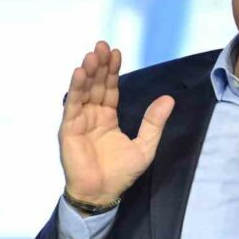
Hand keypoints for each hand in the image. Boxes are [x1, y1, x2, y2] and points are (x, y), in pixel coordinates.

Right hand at [59, 41, 174, 204]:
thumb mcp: (145, 145)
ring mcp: (79, 121)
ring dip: (87, 72)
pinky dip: (76, 88)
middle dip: (99, 65)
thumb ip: (154, 122)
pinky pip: (72, 105)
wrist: (103, 193)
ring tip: (92, 54)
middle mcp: (92, 115)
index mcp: (108, 118)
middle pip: (96, 85)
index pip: (110, 89)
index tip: (116, 52)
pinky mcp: (69, 129)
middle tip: (102, 45)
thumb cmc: (121, 173)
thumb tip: (169, 99)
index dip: (112, 71)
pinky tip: (79, 73)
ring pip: (83, 91)